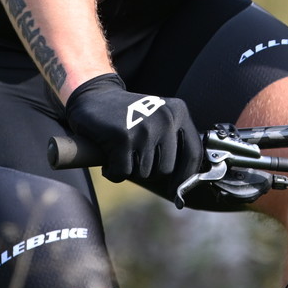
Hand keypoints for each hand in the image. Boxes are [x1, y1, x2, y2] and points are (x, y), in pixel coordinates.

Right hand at [63, 73, 205, 185]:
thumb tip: (185, 185)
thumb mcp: (159, 119)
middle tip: (134, 158)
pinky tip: (109, 157)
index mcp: (178, 112)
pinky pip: (123, 173)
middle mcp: (165, 118)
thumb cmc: (128, 114)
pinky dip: (113, 172)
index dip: (186, 177)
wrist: (94, 95)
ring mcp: (145, 128)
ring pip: (144, 173)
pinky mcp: (123, 137)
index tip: (176, 191)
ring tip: (121, 152)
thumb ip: (174, 142)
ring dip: (129, 170)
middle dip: (148, 171)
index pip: (193, 152)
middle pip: (166, 169)